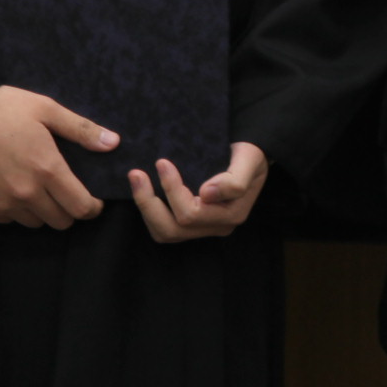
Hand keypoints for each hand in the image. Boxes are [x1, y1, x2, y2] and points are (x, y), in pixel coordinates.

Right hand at [0, 86, 117, 228]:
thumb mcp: (45, 109)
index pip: (81, 207)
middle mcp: (26, 192)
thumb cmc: (1, 107)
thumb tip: (114, 143)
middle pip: (60, 221)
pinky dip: (15, 210)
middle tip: (64, 192)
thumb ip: (81, 129)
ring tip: (36, 187)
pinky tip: (11, 187)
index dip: (92, 208)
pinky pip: (9, 219)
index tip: (92, 201)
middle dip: (68, 210)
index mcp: (46, 168)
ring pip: (35, 222)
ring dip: (41, 210)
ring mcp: (2, 203)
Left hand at [128, 141, 269, 241]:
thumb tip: (206, 194)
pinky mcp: (192, 223)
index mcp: (230, 214)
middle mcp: (216, 226)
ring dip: (146, 208)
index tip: (161, 162)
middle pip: (173, 229)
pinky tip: (145, 190)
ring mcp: (203, 227)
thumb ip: (235, 180)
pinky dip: (151, 211)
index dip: (171, 189)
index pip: (191, 213)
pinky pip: (165, 226)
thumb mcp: (250, 159)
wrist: (251, 155)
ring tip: (136, 179)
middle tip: (135, 173)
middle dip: (149, 202)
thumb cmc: (250, 154)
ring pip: (165, 232)